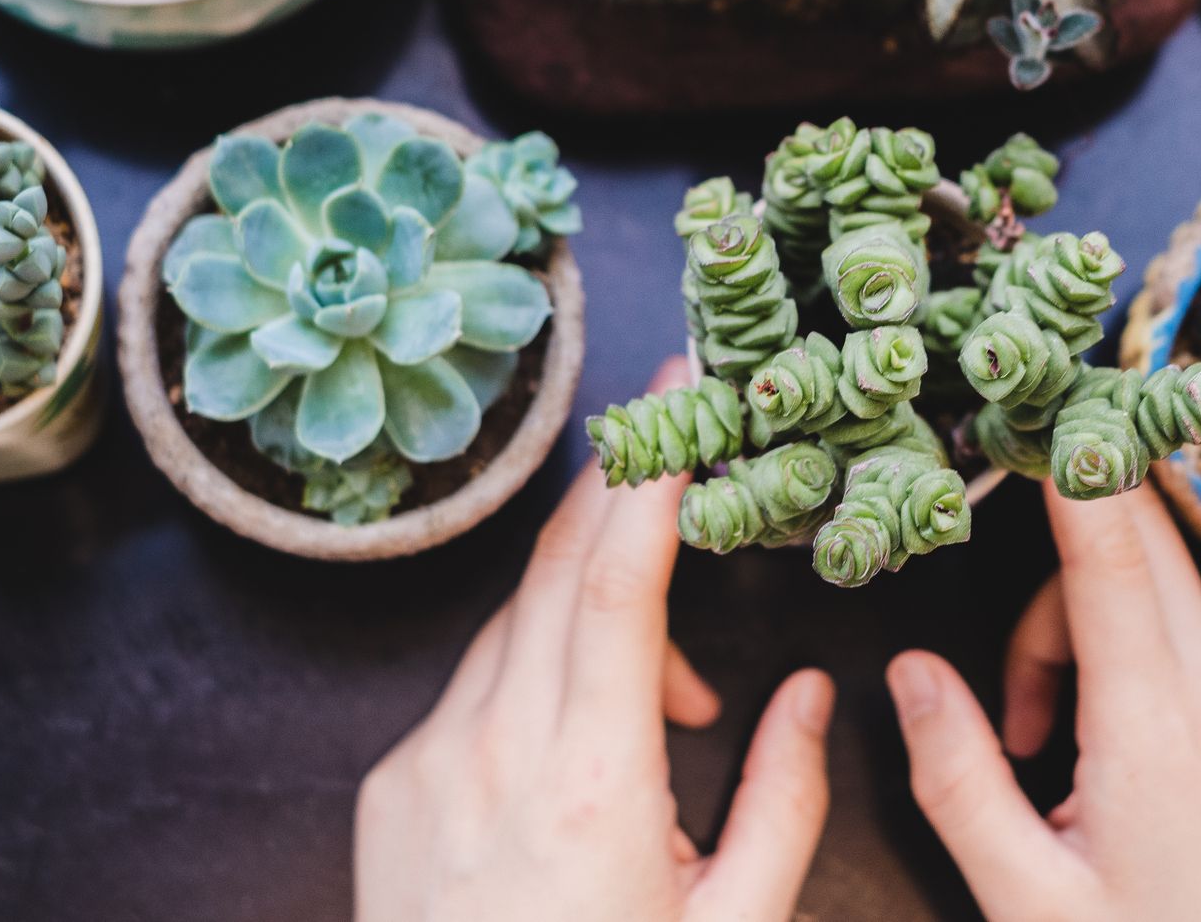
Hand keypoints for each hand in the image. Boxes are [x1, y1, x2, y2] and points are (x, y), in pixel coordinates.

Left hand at [356, 358, 834, 921]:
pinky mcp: (390, 784)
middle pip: (555, 568)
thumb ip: (783, 801)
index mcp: (593, 788)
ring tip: (671, 700)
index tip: (675, 398)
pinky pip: (474, 682)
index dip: (647, 480)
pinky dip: (537, 670)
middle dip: (621, 485)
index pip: (613, 587)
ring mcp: (427, 762)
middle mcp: (494, 755)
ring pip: (514, 622)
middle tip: (675, 418)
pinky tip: (587, 740)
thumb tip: (811, 693)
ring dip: (592, 605)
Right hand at [885, 482, 1200, 921]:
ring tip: (1076, 767)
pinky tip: (1142, 768)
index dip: (1071, 456)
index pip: (1112, 539)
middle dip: (1055, 594)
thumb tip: (911, 674)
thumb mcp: (1031, 900)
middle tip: (1026, 713)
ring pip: (1164, 594)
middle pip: (1134, 545)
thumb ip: (957, 776)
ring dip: (1098, 642)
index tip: (1034, 404)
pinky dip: (1154, 667)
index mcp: (1157, 718)